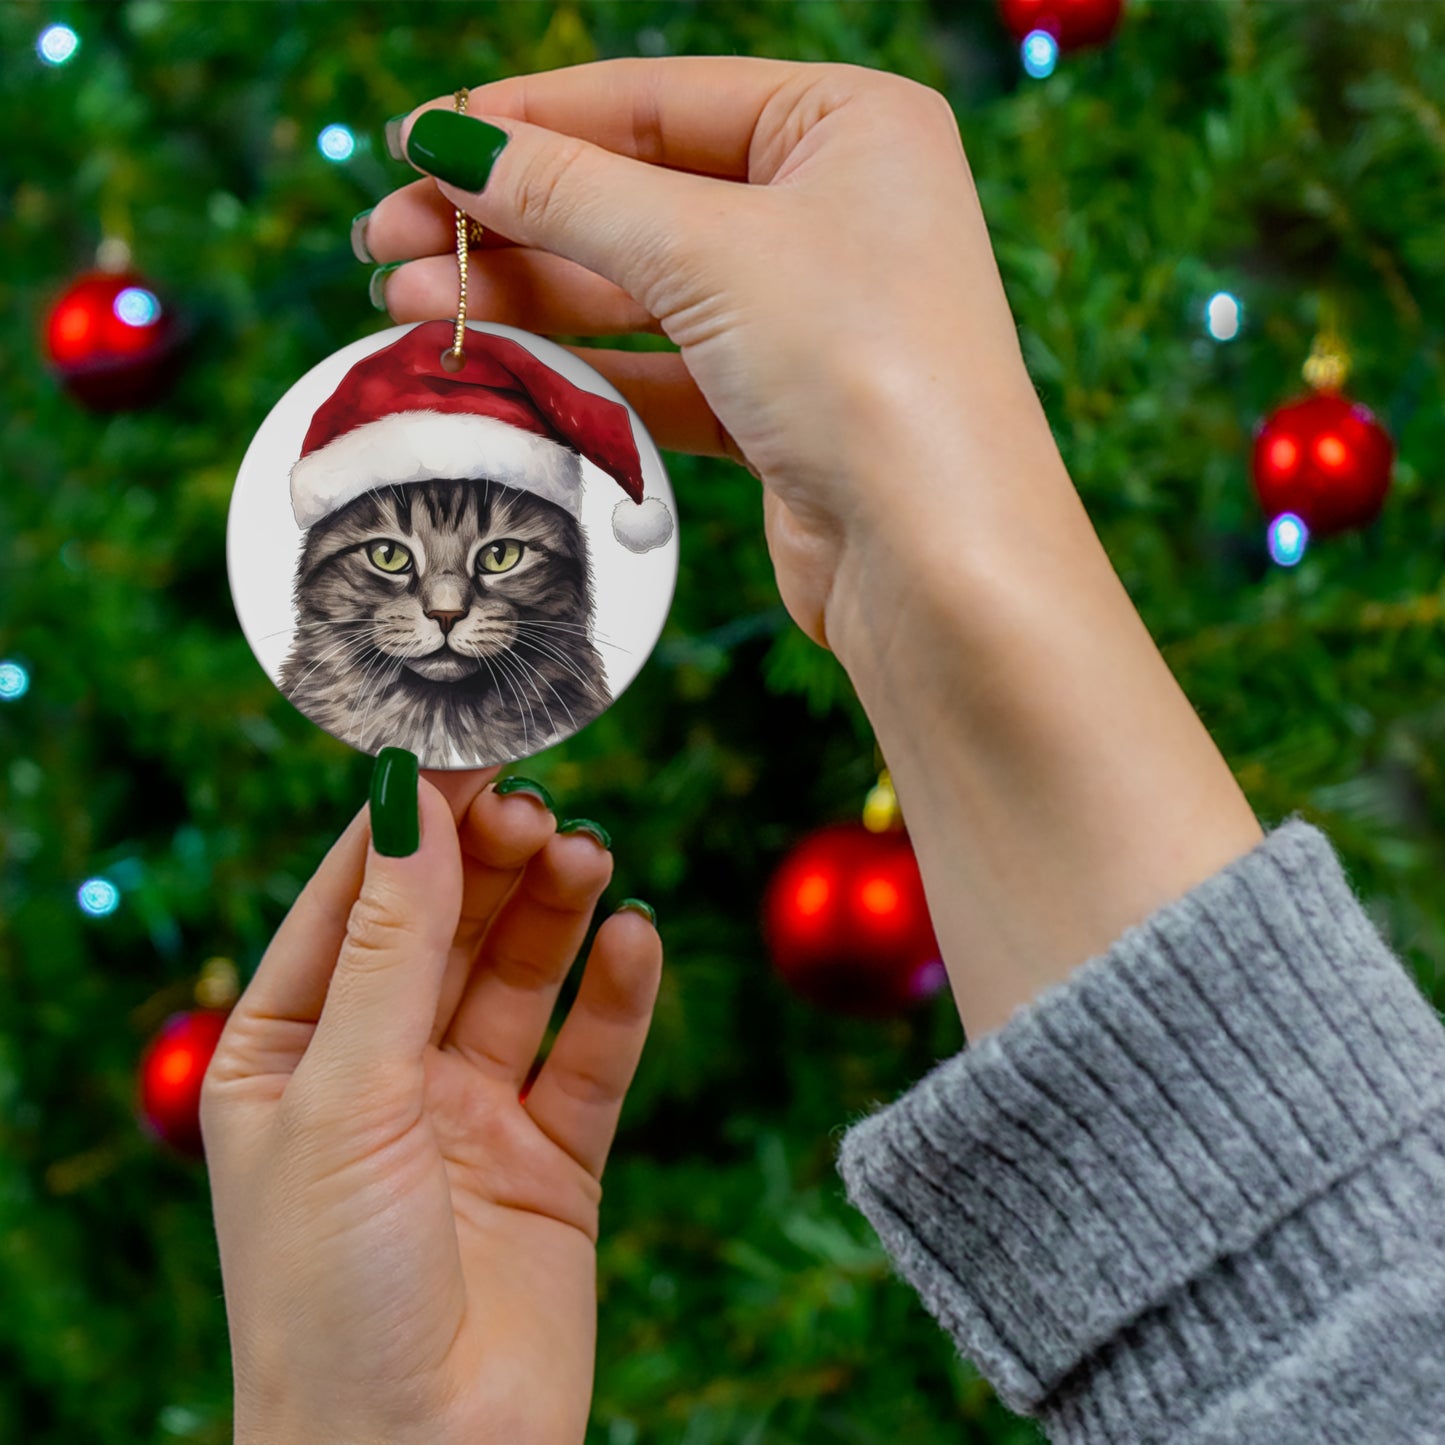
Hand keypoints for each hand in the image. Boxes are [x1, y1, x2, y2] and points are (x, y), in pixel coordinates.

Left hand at [201, 765, 661, 1444]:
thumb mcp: (346, 1095)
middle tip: (540, 806)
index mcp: (290, 1052)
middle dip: (491, 861)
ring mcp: (469, 1113)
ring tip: (588, 856)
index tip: (468, 747)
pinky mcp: (552, 1159)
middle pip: (447, 927)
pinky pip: (591, 1055)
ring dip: (556, 910)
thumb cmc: (331, 1293)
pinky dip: (617, 994)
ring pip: (522, 977)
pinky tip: (635, 938)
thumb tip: (410, 803)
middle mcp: (380, 1072)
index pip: (353, 901)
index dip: (410, 823)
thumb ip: (391, 947)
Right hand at [362, 57, 1054, 654]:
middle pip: (635, 195)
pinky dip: (580, 369)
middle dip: (507, 219)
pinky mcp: (781, 408)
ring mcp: (808, 314)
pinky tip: (492, 366)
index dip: (526, 120)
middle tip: (386, 241)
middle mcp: (834, 210)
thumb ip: (570, 193)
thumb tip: (450, 141)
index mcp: (847, 125)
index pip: (654, 100)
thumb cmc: (862, 369)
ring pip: (638, 289)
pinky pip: (661, 370)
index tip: (415, 142)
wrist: (938, 560)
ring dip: (524, 296)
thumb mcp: (707, 250)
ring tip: (406, 305)